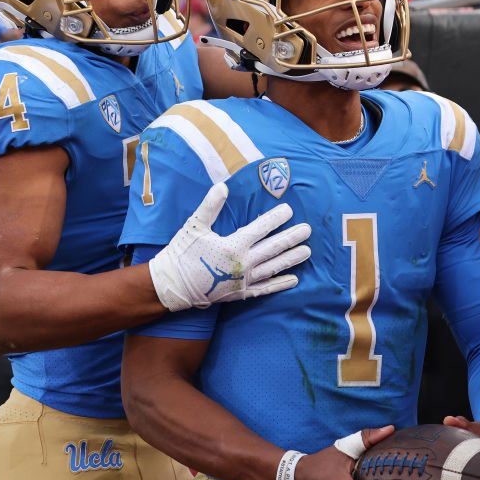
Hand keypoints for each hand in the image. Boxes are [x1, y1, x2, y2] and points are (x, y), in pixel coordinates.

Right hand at [149, 182, 311, 310]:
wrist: (172, 286)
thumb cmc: (182, 253)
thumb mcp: (194, 226)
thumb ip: (210, 206)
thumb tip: (223, 186)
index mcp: (233, 245)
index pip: (261, 228)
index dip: (276, 218)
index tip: (289, 210)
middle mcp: (243, 264)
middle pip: (273, 248)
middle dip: (292, 238)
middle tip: (308, 230)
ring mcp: (243, 280)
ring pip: (273, 268)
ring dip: (291, 259)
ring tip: (307, 252)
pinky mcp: (241, 293)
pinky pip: (265, 289)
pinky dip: (280, 284)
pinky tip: (293, 280)